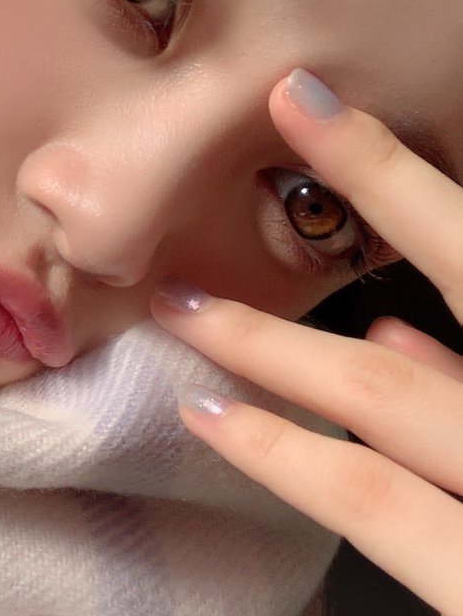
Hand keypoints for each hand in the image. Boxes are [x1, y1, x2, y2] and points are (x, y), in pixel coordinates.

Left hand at [151, 68, 462, 615]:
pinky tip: (216, 420)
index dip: (392, 173)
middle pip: (462, 286)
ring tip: (181, 300)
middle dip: (366, 190)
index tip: (308, 106)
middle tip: (273, 118)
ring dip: (273, 338)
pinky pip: (379, 509)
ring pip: (390, 395)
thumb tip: (398, 330)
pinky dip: (291, 456)